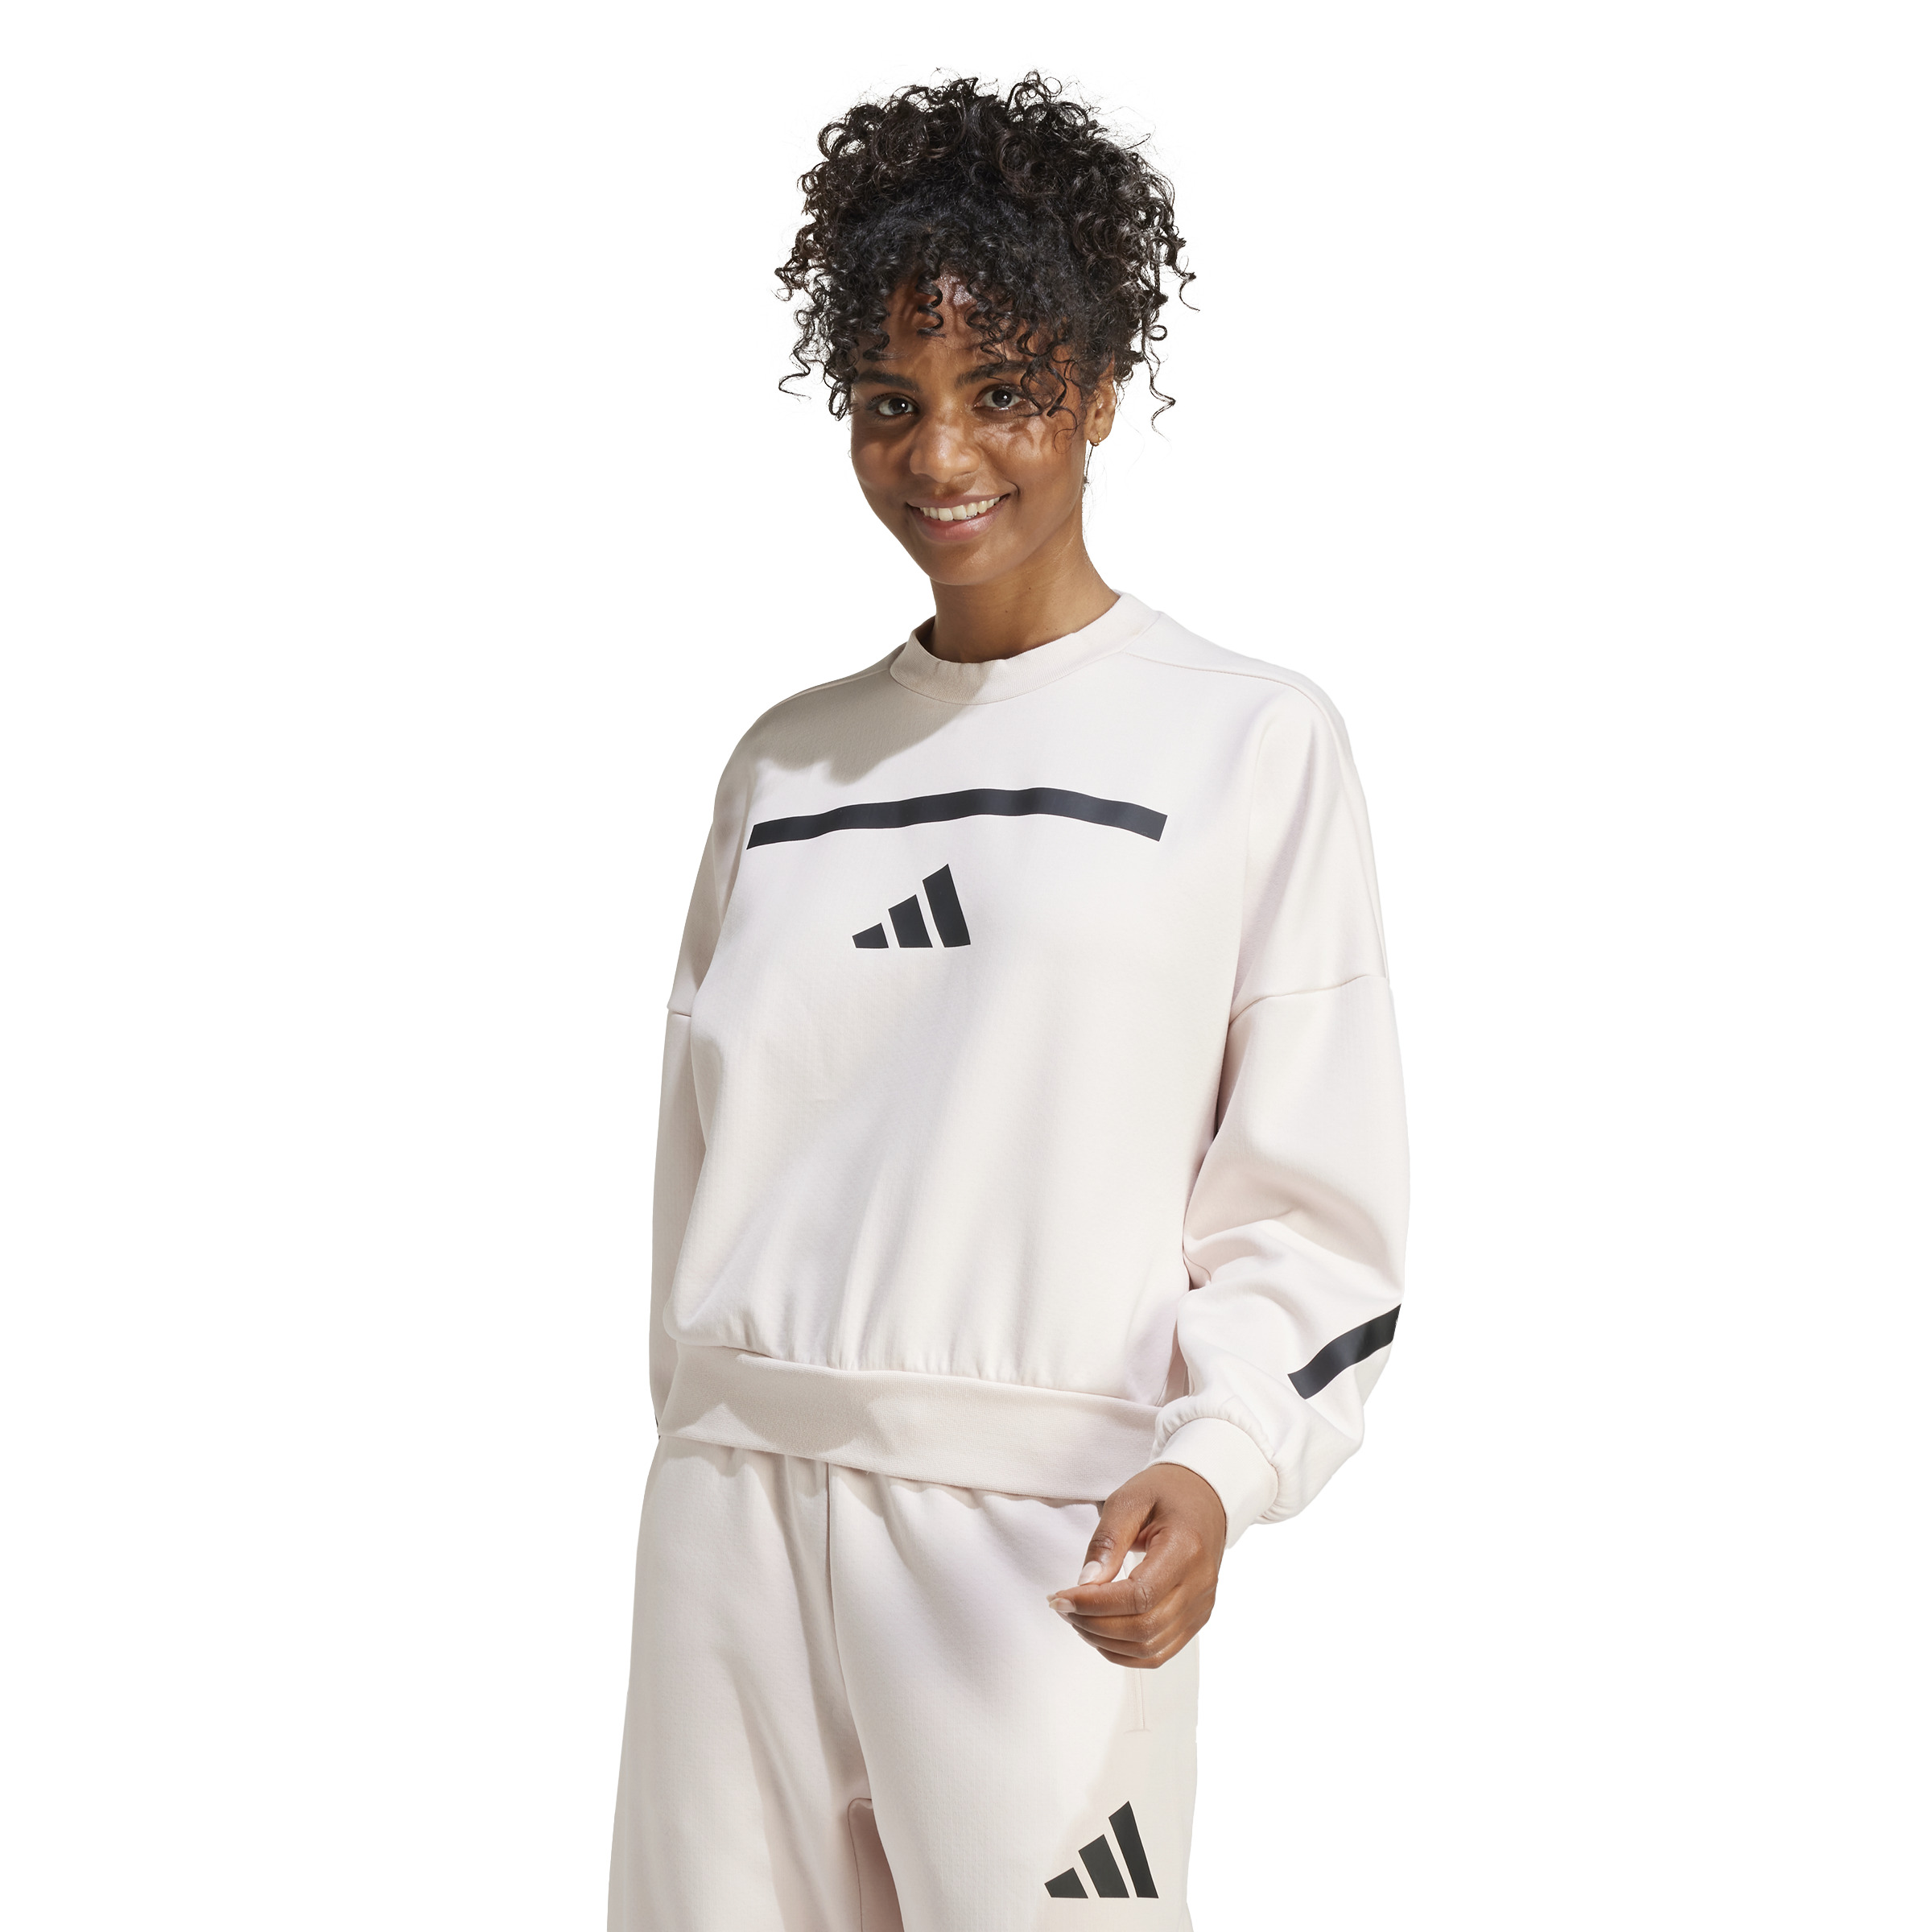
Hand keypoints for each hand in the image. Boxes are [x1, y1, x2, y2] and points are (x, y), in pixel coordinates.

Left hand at [1046, 1464, 1226, 1667]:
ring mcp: (1201, 1605)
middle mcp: (1200, 1584)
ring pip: (1150, 1648)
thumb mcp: (1130, 1499)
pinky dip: (1125, 1651)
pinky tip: (1101, 1632)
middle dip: (1094, 1625)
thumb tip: (1085, 1583)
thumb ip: (1107, 1540)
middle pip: (1144, 1628)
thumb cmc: (1168, 1492)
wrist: (1206, 1496)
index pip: (1139, 1596)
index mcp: (1185, 1549)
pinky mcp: (1196, 1618)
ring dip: (1106, 1641)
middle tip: (1063, 1607)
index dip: (1096, 1605)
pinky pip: (1160, 1652)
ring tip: (1078, 1618)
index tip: (1062, 1597)